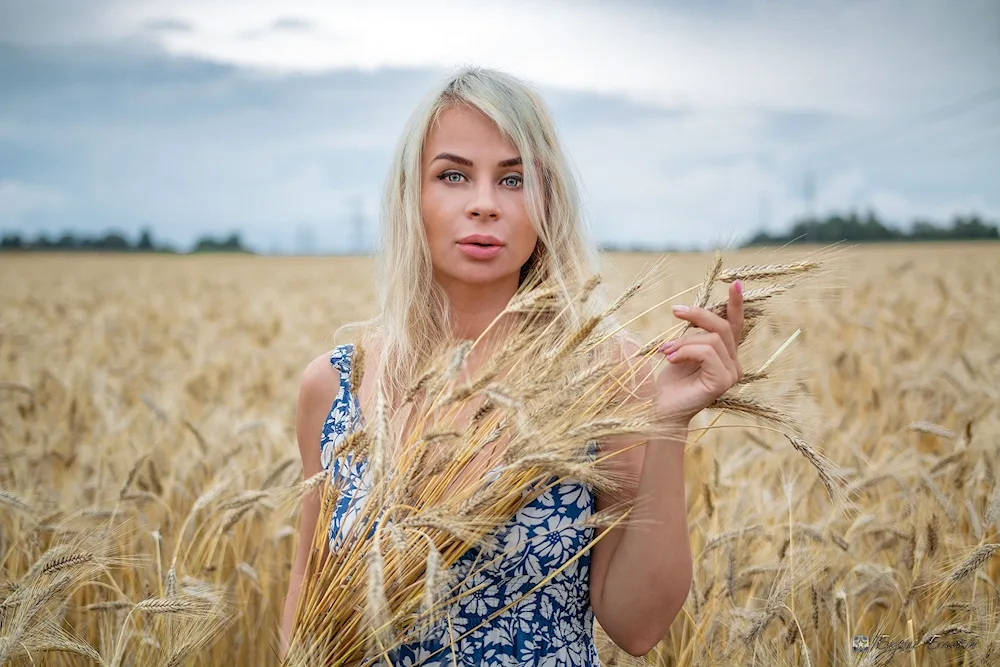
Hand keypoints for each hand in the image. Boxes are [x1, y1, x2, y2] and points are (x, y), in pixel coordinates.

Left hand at [652, 280, 743, 424]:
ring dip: (683, 340)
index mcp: (726, 355)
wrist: (661, 409)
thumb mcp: (682, 349)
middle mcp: (734, 364)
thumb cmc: (670, 381)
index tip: (733, 283)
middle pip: (722, 326)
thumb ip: (694, 334)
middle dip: (698, 315)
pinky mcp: (723, 381)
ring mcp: (731, 374)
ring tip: (665, 350)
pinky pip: (706, 352)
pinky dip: (685, 350)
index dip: (735, 304)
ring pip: (711, 339)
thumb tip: (691, 311)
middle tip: (675, 311)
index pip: (734, 325)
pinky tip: (670, 358)